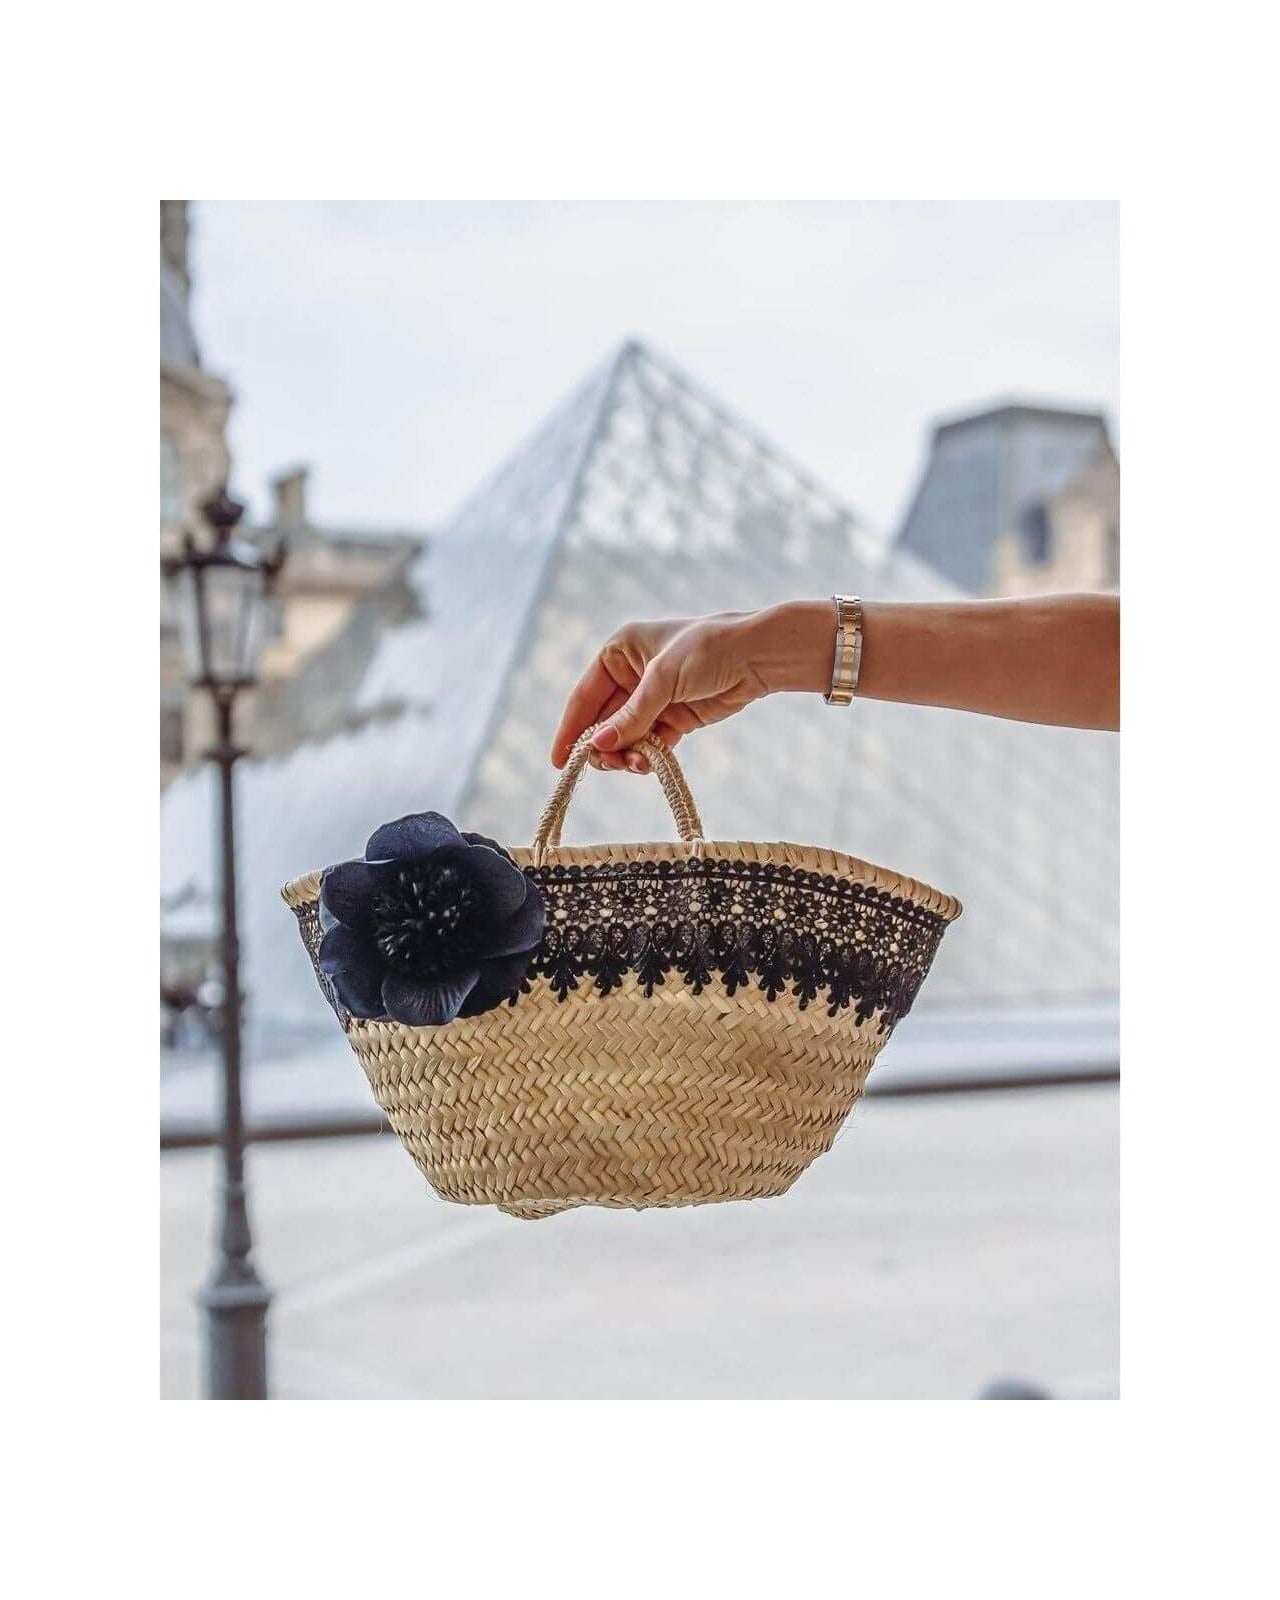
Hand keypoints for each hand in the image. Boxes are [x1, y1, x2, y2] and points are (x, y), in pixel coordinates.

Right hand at [550, 602, 833, 770]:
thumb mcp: (663, 680)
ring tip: (638, 764)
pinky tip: (650, 763)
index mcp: (619, 652)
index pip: (584, 696)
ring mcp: (653, 699)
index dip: (571, 730)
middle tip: (610, 766)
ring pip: (626, 737)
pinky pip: (650, 744)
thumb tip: (599, 746)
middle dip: (604, 747)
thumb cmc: (709, 649)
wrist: (759, 656)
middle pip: (603, 722)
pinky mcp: (675, 718)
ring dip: (627, 755)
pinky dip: (647, 756)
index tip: (559, 762)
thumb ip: (632, 716)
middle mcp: (631, 675)